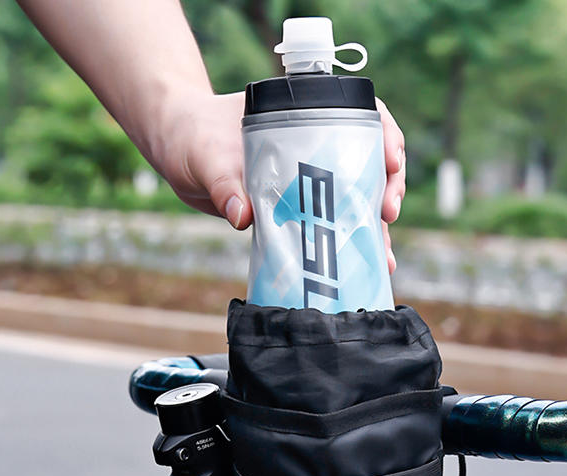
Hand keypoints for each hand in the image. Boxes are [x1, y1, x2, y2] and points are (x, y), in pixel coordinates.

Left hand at [151, 89, 405, 273]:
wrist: (175, 152)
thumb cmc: (190, 137)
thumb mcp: (205, 157)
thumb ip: (223, 183)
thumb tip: (243, 215)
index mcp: (302, 117)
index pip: (359, 115)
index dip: (384, 134)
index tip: (391, 159)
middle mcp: (314, 146)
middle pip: (369, 161)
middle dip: (389, 187)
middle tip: (389, 213)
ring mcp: (309, 179)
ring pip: (356, 199)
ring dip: (374, 228)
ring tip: (385, 258)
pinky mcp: (297, 210)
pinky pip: (331, 225)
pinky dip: (349, 247)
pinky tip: (363, 269)